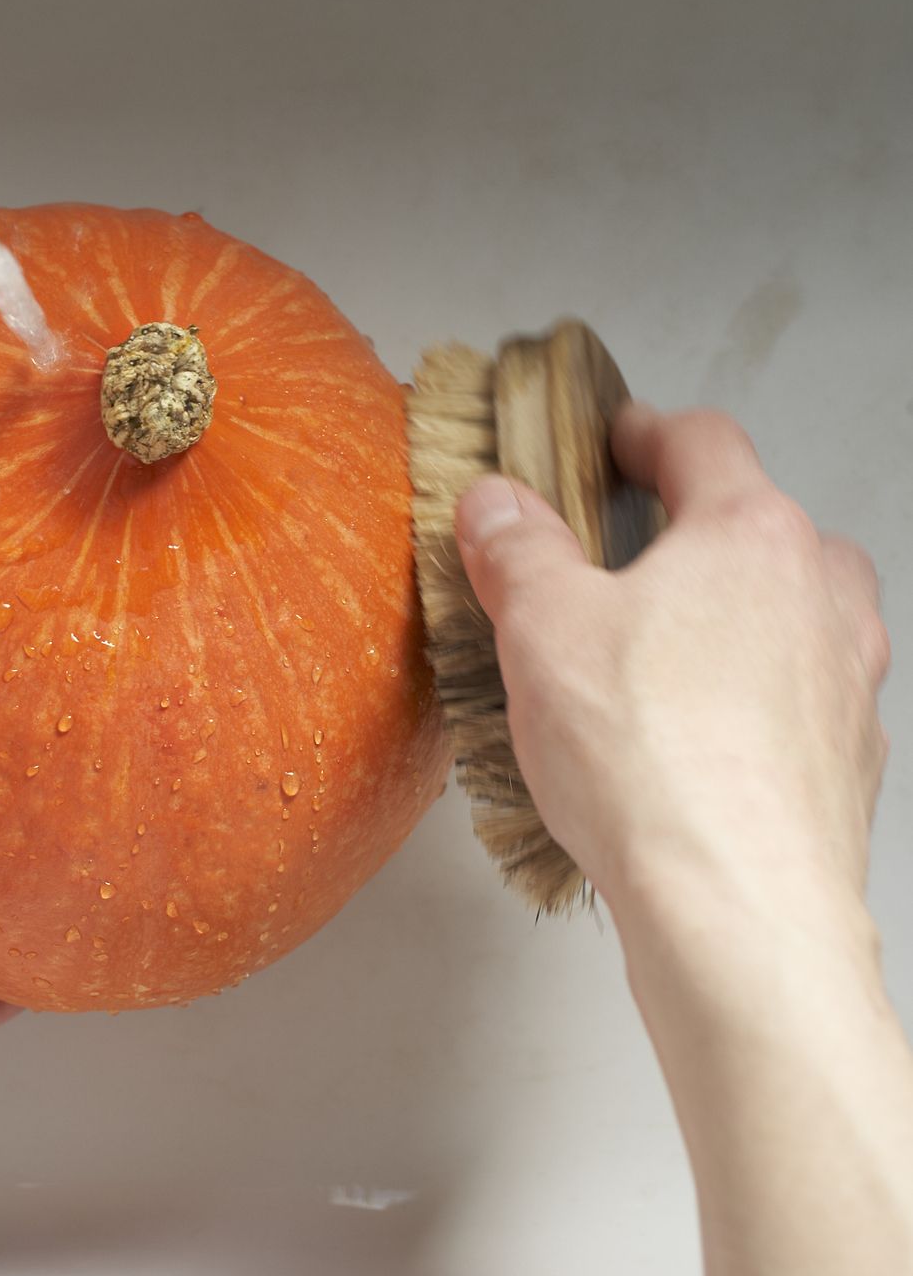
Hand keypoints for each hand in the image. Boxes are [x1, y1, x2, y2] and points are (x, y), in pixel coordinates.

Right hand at [455, 402, 908, 1275]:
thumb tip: (495, 502)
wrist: (738, 911)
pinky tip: (674, 745)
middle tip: (604, 562)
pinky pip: (787, 698)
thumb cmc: (650, 760)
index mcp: (751, 533)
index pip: (700, 439)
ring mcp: (847, 679)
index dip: (639, 431)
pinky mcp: (846, 760)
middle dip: (681, 533)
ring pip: (778, 614)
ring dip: (715, 617)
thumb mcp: (540, 627)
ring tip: (633, 662)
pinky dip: (739, 699)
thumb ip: (516, 548)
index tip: (603, 441)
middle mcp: (820, 592)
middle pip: (752, 524)